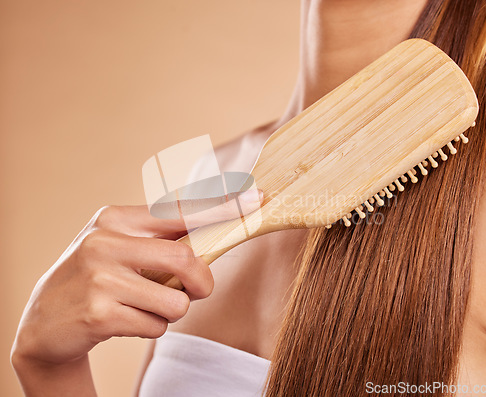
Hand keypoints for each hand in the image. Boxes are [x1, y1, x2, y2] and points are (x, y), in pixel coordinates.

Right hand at [11, 189, 262, 367]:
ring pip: (176, 301)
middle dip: (202, 282)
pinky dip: (151, 328)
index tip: (257, 198)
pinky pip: (156, 326)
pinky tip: (124, 322)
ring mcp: (100, 276)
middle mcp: (105, 241)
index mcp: (115, 218)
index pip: (180, 210)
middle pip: (186, 258)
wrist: (44, 320)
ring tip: (142, 307)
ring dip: (170, 312)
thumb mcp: (121, 247)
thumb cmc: (97, 278)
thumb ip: (162, 240)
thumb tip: (216, 232)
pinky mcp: (99, 312)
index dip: (223, 207)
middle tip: (199, 291)